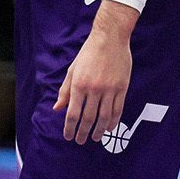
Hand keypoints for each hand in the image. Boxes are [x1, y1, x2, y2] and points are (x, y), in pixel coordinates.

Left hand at [53, 1, 136, 143]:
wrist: (110, 38)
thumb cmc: (89, 53)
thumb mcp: (72, 70)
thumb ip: (65, 91)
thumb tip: (57, 109)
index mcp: (79, 85)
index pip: (73, 114)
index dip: (70, 128)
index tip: (68, 136)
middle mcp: (94, 89)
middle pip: (88, 118)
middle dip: (83, 132)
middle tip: (81, 141)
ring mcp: (109, 88)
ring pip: (104, 116)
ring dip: (99, 130)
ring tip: (95, 137)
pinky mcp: (122, 86)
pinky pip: (118, 108)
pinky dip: (114, 120)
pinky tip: (110, 127)